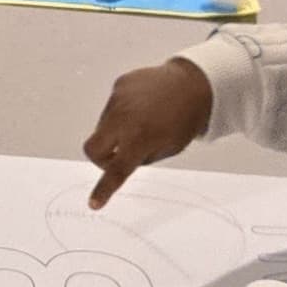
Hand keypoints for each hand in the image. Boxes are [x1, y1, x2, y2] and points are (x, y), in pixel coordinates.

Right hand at [83, 56, 210, 205]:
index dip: (104, 189)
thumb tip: (119, 160)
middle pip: (92, 148)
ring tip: (140, 123)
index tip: (94, 203)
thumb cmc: (185, 119)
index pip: (115, 170)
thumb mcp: (168, 148)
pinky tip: (142, 107)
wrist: (194, 83)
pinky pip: (111, 106)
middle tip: (117, 157)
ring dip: (114, 132)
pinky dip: (121, 113)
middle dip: (101, 158)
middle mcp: (123, 118)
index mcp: (139, 139)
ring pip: (102, 126)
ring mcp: (118, 99)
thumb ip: (140, 157)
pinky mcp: (119, 85)